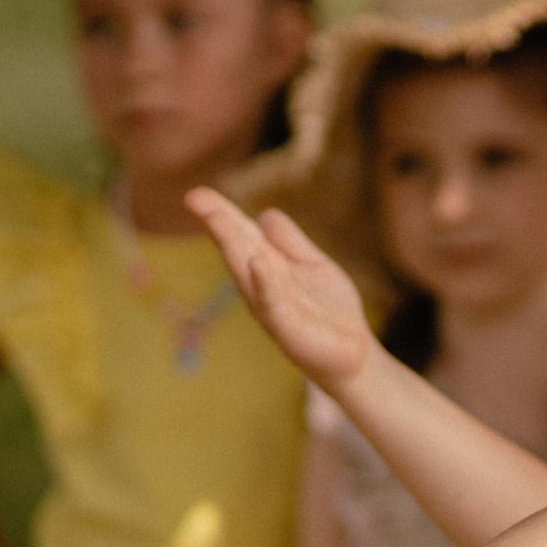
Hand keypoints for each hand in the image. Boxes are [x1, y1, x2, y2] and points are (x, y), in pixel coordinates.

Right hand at [188, 188, 375, 390]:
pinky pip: (273, 305)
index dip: (221, 213)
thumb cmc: (329, 312)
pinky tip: (257, 264)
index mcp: (267, 269)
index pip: (242, 236)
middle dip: (217, 223)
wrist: (353, 353)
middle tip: (192, 197)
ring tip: (215, 219)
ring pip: (247, 273)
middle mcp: (262, 287)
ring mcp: (273, 308)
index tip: (195, 194)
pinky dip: (264, 284)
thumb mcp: (312, 265)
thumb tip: (264, 214)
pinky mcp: (290, 330)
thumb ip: (290, 242)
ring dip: (231, 246)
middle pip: (237, 249)